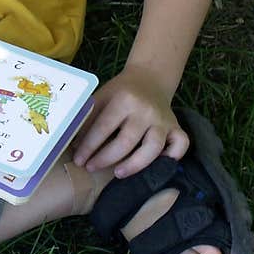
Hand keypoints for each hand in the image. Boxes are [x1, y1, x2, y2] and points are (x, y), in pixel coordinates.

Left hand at [71, 65, 188, 176]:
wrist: (149, 79)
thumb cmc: (120, 92)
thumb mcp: (102, 97)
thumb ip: (89, 118)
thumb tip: (73, 145)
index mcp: (125, 99)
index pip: (104, 127)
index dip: (89, 146)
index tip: (79, 160)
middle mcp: (146, 110)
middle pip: (126, 142)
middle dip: (106, 158)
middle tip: (91, 167)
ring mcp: (164, 120)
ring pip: (153, 148)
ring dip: (134, 165)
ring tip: (118, 173)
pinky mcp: (176, 127)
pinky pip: (180, 145)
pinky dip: (172, 157)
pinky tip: (157, 165)